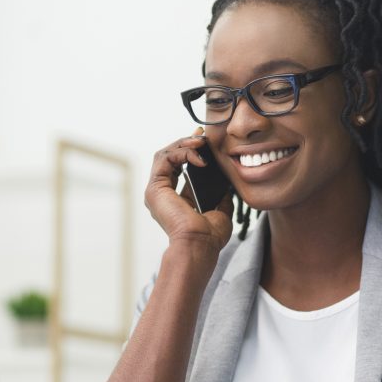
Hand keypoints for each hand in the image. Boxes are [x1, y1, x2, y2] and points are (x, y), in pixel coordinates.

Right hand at [145, 131, 233, 252]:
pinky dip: (181, 152)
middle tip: (203, 136)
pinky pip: (164, 159)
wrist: (200, 245)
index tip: (205, 142)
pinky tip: (198, 157)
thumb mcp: (220, 211)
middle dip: (186, 143)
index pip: (178, 166)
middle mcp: (161, 194)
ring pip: (164, 154)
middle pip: (169, 157)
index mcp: (174, 199)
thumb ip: (220, 197)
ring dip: (183, 144)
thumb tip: (227, 186)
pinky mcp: (155, 188)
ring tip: (201, 142)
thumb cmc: (209, 236)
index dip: (190, 151)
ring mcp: (156, 191)